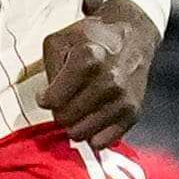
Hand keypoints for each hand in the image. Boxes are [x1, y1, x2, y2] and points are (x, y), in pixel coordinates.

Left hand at [38, 0, 160, 147]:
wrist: (132, 37)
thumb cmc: (92, 40)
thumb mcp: (59, 41)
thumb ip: (48, 69)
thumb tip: (47, 101)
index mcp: (88, 58)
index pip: (53, 100)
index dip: (45, 99)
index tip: (48, 95)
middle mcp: (109, 80)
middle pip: (66, 118)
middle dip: (60, 112)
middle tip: (65, 101)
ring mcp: (122, 98)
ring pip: (82, 133)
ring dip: (75, 125)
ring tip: (79, 108)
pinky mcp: (133, 113)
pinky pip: (103, 142)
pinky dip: (93, 135)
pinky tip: (92, 119)